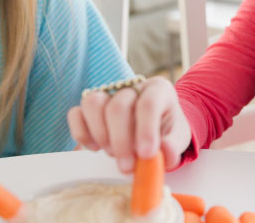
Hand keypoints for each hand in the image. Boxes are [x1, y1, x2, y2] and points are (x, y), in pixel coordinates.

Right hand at [68, 76, 191, 172]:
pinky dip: (81, 133)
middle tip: (127, 166)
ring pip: (93, 103)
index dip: (146, 130)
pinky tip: (95, 147)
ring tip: (112, 153)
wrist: (158, 129)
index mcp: (158, 90)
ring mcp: (108, 93)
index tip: (146, 155)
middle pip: (118, 106)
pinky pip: (76, 113)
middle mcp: (132, 87)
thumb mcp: (178, 139)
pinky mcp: (91, 106)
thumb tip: (163, 153)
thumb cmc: (167, 132)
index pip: (148, 103)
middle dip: (121, 140)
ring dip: (100, 134)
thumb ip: (173, 146)